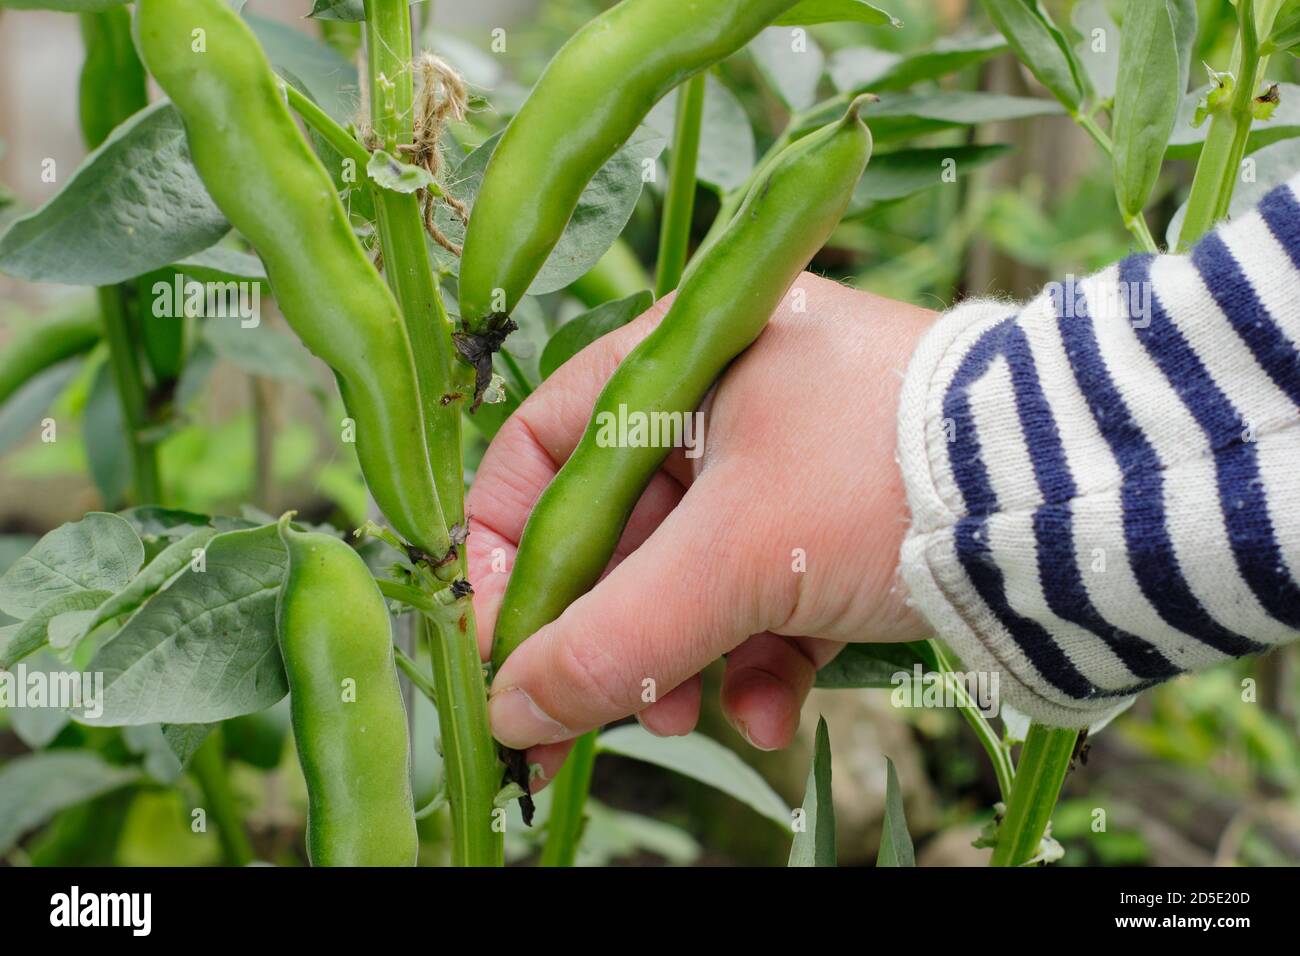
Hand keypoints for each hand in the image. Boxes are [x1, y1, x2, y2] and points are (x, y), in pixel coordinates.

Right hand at [466, 272, 936, 783]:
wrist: (1076, 495)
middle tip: (592, 718)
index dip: (506, 552)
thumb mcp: (735, 559)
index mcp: (678, 361)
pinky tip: (773, 713)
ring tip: (693, 722)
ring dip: (681, 659)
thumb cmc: (887, 478)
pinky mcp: (838, 521)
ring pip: (691, 575)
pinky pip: (766, 596)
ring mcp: (785, 463)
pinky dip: (759, 659)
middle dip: (607, 634)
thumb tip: (509, 711)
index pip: (541, 451)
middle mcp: (724, 400)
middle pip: (617, 531)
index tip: (507, 647)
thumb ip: (610, 638)